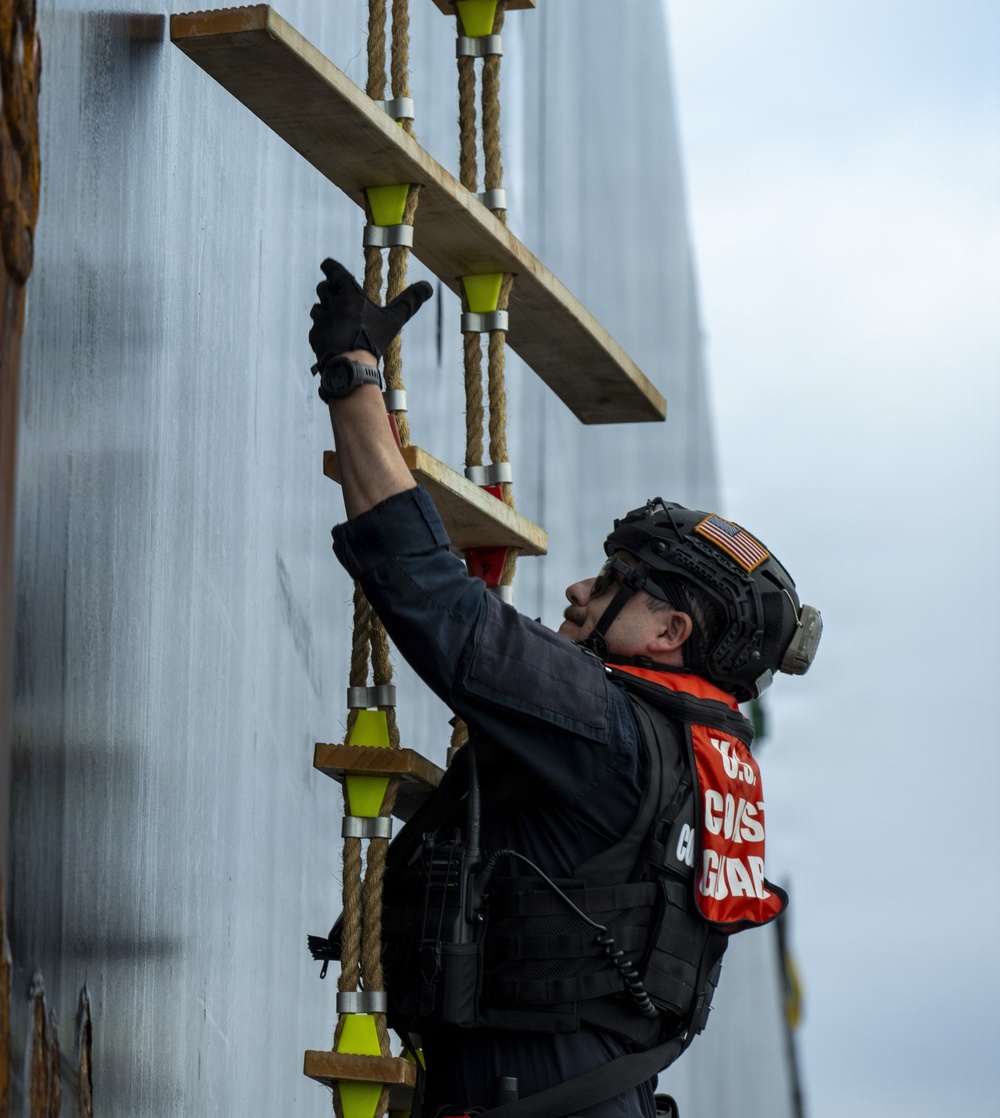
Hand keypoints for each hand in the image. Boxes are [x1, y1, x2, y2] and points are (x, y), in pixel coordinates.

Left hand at [308, 258, 432, 373]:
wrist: (350, 362)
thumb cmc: (373, 338)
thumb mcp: (394, 319)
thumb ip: (409, 302)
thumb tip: (428, 286)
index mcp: (348, 294)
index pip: (334, 271)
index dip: (329, 266)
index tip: (326, 264)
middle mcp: (331, 303)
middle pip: (322, 288)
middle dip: (327, 289)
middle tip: (334, 293)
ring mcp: (321, 319)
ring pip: (317, 308)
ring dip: (324, 310)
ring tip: (335, 319)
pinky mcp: (314, 335)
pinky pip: (315, 328)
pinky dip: (322, 330)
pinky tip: (333, 339)